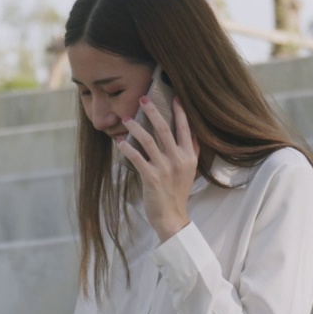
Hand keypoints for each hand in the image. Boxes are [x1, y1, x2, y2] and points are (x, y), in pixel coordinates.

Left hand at [117, 96, 197, 241]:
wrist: (172, 217)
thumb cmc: (178, 193)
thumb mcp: (191, 170)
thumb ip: (193, 151)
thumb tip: (193, 132)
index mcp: (189, 156)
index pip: (185, 129)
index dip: (179, 112)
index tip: (174, 96)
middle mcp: (178, 159)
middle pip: (164, 129)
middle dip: (153, 111)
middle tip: (143, 98)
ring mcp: (164, 168)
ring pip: (148, 140)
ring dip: (135, 127)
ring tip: (126, 118)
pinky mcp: (151, 177)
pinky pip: (136, 157)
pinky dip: (126, 148)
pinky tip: (119, 141)